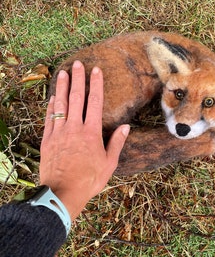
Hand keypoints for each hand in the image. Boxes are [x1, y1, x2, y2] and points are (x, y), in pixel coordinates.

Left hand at [39, 60, 129, 219]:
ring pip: (61, 105)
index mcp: (91, 132)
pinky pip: (49, 119)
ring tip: (62, 73)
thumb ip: (116, 143)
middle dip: (77, 79)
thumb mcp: (109, 163)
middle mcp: (74, 128)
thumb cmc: (90, 179)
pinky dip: (51, 106)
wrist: (63, 192)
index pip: (94, 102)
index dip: (96, 84)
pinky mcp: (48, 140)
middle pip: (76, 98)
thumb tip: (126, 127)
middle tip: (77, 64)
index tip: (96, 70)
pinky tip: (52, 97)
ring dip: (62, 88)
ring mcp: (59, 133)